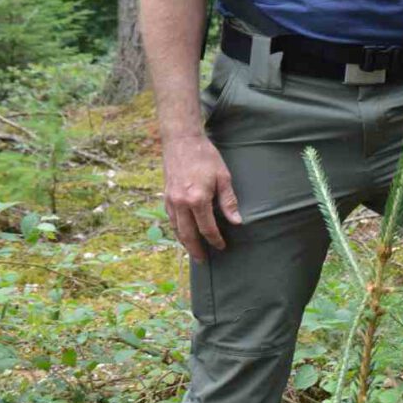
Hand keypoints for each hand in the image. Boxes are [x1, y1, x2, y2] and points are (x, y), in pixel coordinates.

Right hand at [162, 133, 241, 261]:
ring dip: (184, 242)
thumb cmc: (206, 157)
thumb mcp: (223, 177)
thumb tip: (237, 222)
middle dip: (195, 249)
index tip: (222, 246)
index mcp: (197, 199)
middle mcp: (181, 203)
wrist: (182, 141)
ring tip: (192, 251)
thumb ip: (229, 201)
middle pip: (187, 234)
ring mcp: (171, 200)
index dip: (215, 240)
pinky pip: (171, 219)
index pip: (207, 228)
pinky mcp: (166, 196)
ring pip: (176, 228)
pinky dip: (177, 229)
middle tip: (202, 261)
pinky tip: (183, 233)